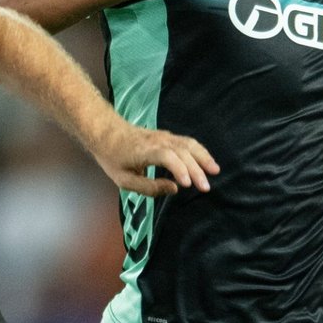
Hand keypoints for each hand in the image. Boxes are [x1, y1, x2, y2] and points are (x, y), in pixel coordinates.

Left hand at [91, 122, 218, 196]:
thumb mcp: (124, 180)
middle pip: (182, 152)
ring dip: (203, 158)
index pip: (167, 157)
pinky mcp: (168, 136)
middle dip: (196, 170)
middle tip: (205, 188)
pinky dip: (200, 152)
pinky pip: (188, 142)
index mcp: (145, 152)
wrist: (107, 132)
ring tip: (215, 171)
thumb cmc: (114, 158)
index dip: (179, 169)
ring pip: (189, 145)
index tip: (186, 185)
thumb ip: (149, 188)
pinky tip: (207, 162)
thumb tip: (174, 190)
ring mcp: (165, 136)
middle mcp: (158, 141)